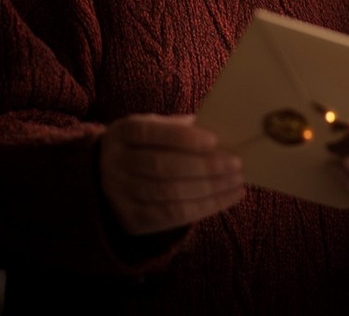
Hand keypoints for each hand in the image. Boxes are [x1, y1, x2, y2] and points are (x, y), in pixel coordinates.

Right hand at [99, 113, 244, 234]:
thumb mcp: (157, 127)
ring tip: (237, 181)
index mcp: (123, 133)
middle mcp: (114, 164)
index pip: (151, 133)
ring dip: (210, 189)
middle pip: (162, 167)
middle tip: (236, 163)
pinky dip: (205, 207)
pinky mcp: (131, 220)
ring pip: (169, 194)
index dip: (183, 137)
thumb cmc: (149, 143)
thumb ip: (183, 127)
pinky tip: (229, 197)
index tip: (214, 140)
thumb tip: (223, 130)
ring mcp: (120, 195)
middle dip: (204, 166)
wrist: (111, 175)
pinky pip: (172, 217)